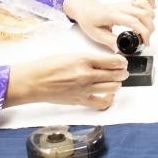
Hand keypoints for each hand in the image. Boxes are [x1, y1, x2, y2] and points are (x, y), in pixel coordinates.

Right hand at [7, 54, 128, 109]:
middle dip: (122, 72)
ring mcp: (84, 88)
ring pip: (113, 88)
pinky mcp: (81, 100)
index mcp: (84, 59)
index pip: (112, 61)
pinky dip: (108, 99)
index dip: (121, 61)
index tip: (122, 61)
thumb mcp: (71, 55)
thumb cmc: (48, 66)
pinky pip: (101, 102)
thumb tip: (104, 62)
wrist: (34, 81)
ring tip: (116, 81)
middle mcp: (86, 74)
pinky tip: (108, 95)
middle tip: (123, 71)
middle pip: (115, 74)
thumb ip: (89, 59)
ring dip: (117, 84)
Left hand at [63, 0, 155, 50]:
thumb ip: (110, 42)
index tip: (145, 42)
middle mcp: (121, 7)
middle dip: (149, 28)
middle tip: (145, 39)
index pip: (133, 21)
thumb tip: (121, 50)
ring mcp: (126, 4)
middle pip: (144, 14)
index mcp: (112, 15)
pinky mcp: (128, 3)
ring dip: (150, 19)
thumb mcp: (96, 34)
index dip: (143, 32)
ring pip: (146, 6)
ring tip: (145, 29)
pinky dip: (151, 1)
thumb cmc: (89, 19)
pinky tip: (150, 11)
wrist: (85, 8)